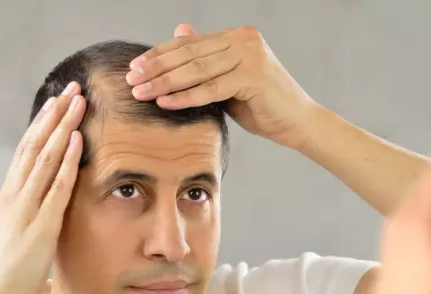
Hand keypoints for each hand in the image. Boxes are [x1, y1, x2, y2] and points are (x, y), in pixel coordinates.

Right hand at [0, 82, 85, 293]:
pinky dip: (67, 162)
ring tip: (78, 102)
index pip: (25, 150)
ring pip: (44, 158)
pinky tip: (77, 141)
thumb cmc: (0, 270)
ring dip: (63, 128)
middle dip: (55, 115)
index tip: (57, 102)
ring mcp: (26, 209)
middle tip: (72, 89)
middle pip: (35, 145)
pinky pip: (56, 187)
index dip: (42, 124)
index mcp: (7, 196)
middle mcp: (14, 196)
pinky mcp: (40, 226)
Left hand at [125, 23, 320, 148]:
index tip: (135, 68)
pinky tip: (164, 102)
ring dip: (164, 82)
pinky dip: (185, 96)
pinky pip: (211, 88)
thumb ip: (205, 63)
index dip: (160, 54)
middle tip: (131, 80)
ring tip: (140, 92)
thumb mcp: (228, 82)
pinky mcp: (254, 76)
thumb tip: (177, 32)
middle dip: (156, 68)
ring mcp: (250, 56)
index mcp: (238, 36)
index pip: (190, 44)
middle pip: (189, 54)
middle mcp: (244, 40)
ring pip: (196, 69)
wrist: (299, 123)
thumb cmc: (263, 106)